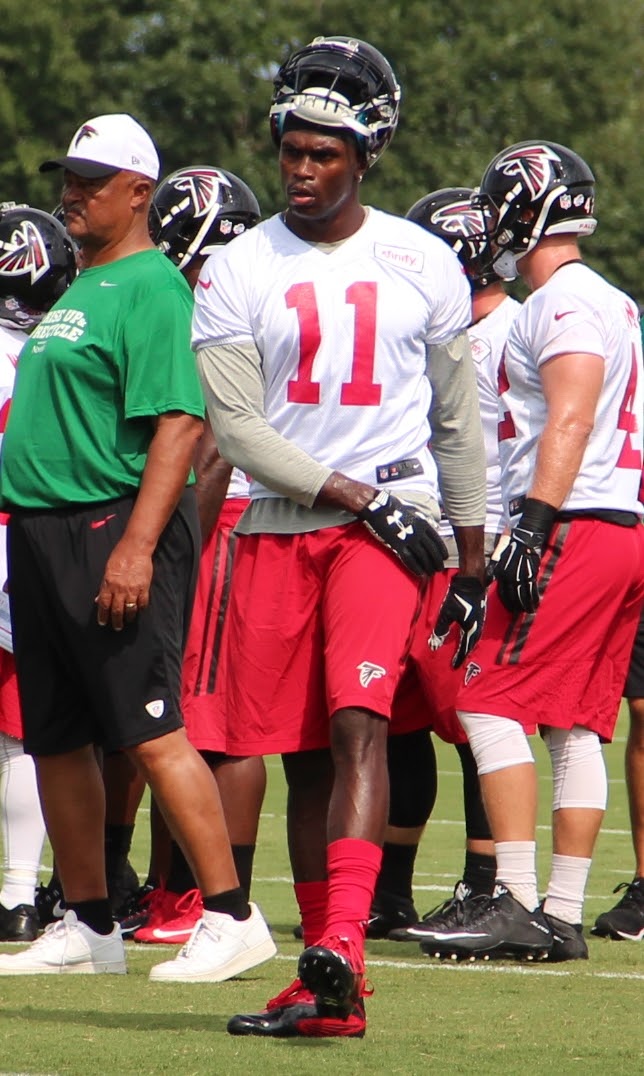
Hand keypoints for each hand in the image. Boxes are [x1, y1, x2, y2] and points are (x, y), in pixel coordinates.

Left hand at [95, 539, 152, 630]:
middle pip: (117, 610)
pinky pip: (142, 602)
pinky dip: (141, 608)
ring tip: (128, 621)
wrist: (135, 549)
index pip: (104, 604)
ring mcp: (132, 589)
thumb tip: (98, 599)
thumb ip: (103, 587)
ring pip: (130, 609)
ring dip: (129, 617)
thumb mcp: (107, 571)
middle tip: (117, 627)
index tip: (103, 622)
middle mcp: (119, 589)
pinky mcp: (144, 587)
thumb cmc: (119, 557)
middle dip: (116, 621)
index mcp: (108, 585)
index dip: (103, 615)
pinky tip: (139, 610)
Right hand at [358, 490, 447, 576]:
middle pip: (432, 551)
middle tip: (439, 569)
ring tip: (431, 573)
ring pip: (423, 557)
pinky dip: (416, 568)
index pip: (437, 541)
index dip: (442, 551)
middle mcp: (418, 533)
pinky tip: (420, 574)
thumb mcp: (412, 511)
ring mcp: (409, 540)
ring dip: (428, 567)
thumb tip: (429, 525)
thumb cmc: (394, 508)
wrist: (379, 508)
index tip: (444, 558)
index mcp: (423, 524)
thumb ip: (421, 520)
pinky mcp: (398, 546)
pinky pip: (410, 560)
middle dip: (437, 562)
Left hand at [430, 575, 486, 666]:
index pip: (464, 648)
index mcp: (471, 630)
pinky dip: (470, 637)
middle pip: (471, 645)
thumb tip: (435, 645)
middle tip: (458, 661)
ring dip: (468, 646)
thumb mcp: (446, 614)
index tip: (454, 666)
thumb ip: (441, 630)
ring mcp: (481, 621)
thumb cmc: (458, 598)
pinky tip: (466, 636)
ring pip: (474, 638)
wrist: (472, 581)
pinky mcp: (480, 615)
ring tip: (462, 652)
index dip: (459, 658)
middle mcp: (478, 628)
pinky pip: (475, 631)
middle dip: (464, 654)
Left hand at [493, 499, 555, 613]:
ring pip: (523, 594)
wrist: (525, 534)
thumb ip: (496, 565)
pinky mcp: (532, 572)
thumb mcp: (498, 554)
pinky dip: (534, 597)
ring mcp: (521, 575)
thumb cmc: (511, 542)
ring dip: (525, 604)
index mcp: (501, 571)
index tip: (510, 607)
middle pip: (512, 595)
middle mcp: (509, 575)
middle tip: (519, 612)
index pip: (502, 591)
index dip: (506, 601)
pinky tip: (535, 603)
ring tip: (528, 611)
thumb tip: (491, 575)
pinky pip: (532, 589)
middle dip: (516, 605)